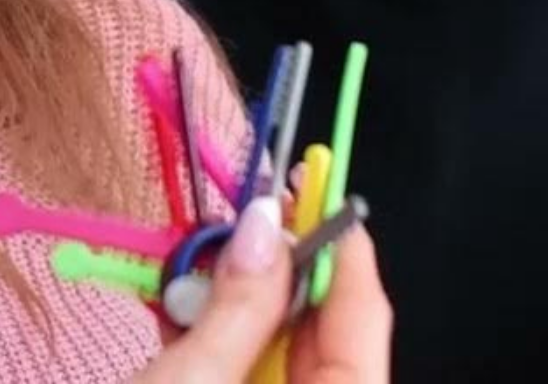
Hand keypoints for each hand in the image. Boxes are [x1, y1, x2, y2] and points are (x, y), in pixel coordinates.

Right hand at [131, 198, 392, 382]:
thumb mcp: (193, 383)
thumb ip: (238, 306)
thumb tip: (264, 226)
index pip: (364, 314)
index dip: (341, 244)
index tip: (316, 184)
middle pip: (323, 328)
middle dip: (280, 268)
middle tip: (247, 215)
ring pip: (279, 346)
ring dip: (240, 300)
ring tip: (199, 262)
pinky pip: (246, 369)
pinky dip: (218, 336)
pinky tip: (182, 306)